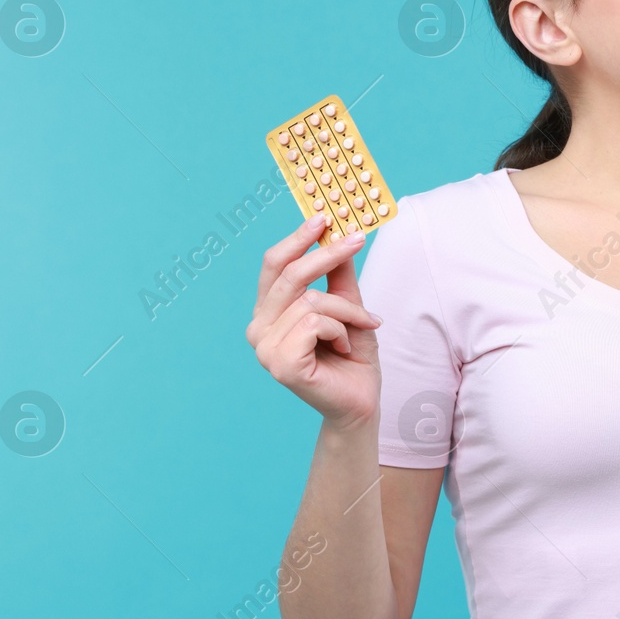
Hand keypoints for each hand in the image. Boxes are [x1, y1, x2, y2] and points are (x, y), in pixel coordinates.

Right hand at [247, 214, 383, 431]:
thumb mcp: (347, 305)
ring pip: (311, 300)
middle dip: (327, 254)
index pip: (272, 265)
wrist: (360, 401)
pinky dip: (340, 330)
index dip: (296, 238)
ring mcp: (265, 349)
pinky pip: (315, 322)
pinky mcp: (281, 365)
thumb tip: (337, 233)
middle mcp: (258, 328)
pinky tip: (343, 347)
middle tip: (358, 239)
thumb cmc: (351, 355)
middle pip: (290, 275)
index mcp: (267, 312)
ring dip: (347, 310)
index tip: (323, 217)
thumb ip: (337, 274)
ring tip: (360, 327)